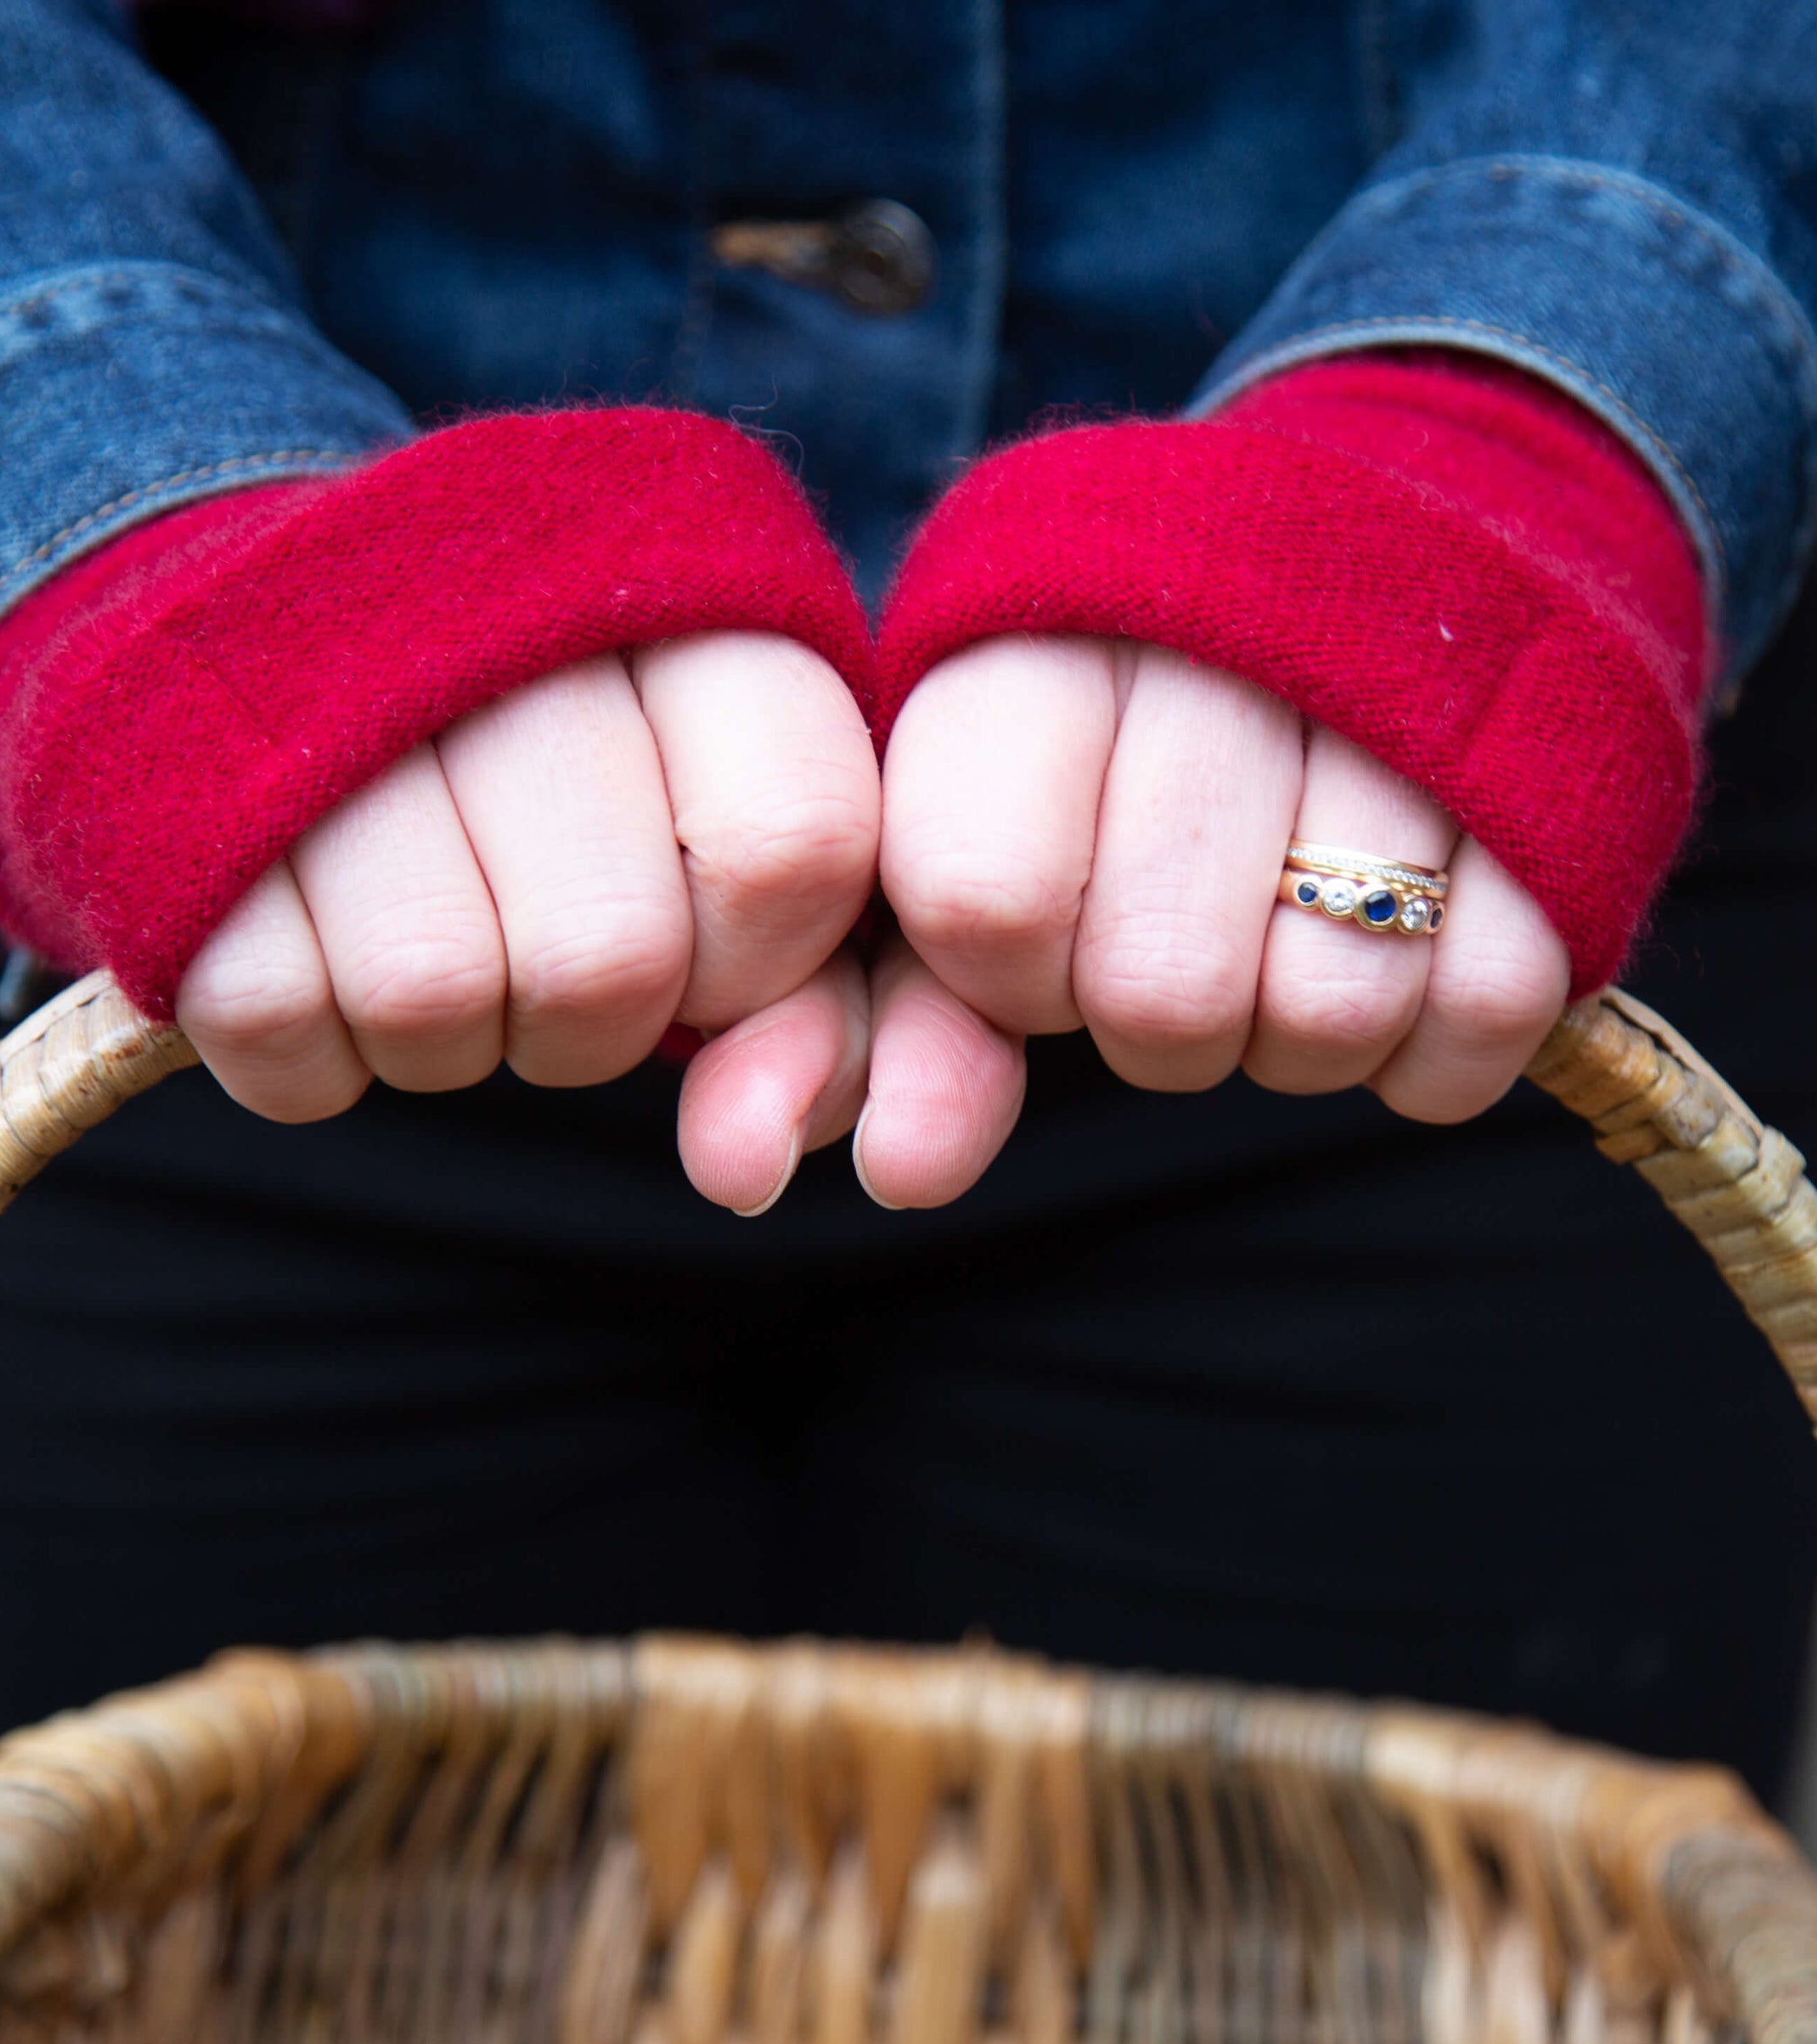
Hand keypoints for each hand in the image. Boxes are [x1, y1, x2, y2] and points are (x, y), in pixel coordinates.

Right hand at [173, 631, 880, 1133]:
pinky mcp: (177, 806)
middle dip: (587, 1019)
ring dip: (447, 1035)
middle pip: (612, 960)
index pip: (790, 850)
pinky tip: (316, 952)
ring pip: (439, 1001)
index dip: (751, 966)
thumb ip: (792, 986)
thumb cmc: (551, 753)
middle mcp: (509, 629)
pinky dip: (311, 1051)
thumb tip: (750, 1168)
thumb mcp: (715, 808)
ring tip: (423, 937)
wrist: (271, 625)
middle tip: (536, 947)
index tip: (698, 940)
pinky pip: (281, 1036)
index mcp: (688, 607)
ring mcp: (325, 704)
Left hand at [696, 634, 1566, 1212]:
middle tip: (1171, 926)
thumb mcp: (955, 844)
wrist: (1364, 570)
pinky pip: (1467, 1031)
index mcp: (1035, 646)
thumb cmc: (1103, 759)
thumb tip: (789, 1179)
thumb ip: (857, 1021)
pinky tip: (1395, 950)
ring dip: (1285, 1030)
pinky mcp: (1549, 807)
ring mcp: (1398, 723)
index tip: (1035, 915)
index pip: (979, 902)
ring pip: (1312, 1024)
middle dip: (1149, 1013)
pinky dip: (1420, 1046)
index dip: (1006, 966)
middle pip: (1154, 995)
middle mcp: (1215, 661)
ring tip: (1281, 923)